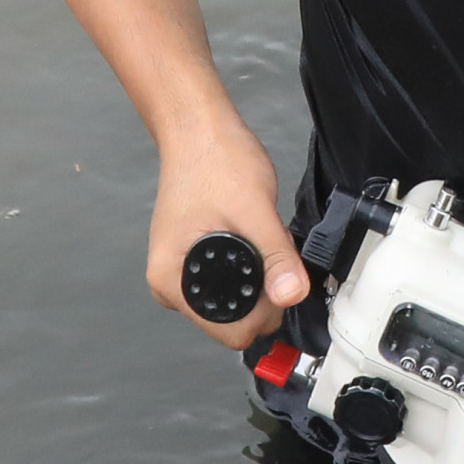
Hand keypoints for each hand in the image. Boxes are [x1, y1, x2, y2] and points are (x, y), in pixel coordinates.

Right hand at [146, 111, 309, 348]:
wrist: (198, 129)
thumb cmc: (216, 160)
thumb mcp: (253, 208)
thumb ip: (275, 255)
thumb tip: (292, 296)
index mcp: (172, 281)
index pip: (229, 333)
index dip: (263, 314)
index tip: (280, 280)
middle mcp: (171, 284)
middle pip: (231, 322)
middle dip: (262, 296)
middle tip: (272, 251)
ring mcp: (181, 272)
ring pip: (233, 303)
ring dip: (256, 281)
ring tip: (261, 239)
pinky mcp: (193, 259)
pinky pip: (228, 283)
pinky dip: (249, 269)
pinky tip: (254, 239)